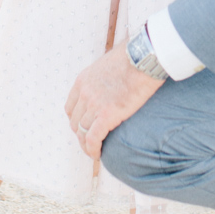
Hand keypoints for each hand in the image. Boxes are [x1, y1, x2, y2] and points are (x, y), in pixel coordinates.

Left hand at [65, 41, 161, 158]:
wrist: (143, 59)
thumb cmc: (133, 59)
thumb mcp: (108, 65)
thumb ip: (102, 78)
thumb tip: (111, 84)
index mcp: (83, 81)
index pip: (71, 108)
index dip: (76, 121)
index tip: (85, 127)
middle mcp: (84, 93)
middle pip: (75, 122)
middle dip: (81, 134)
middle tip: (91, 142)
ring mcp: (94, 104)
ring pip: (82, 133)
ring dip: (87, 145)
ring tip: (95, 152)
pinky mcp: (106, 115)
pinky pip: (93, 139)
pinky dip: (93, 149)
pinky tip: (98, 154)